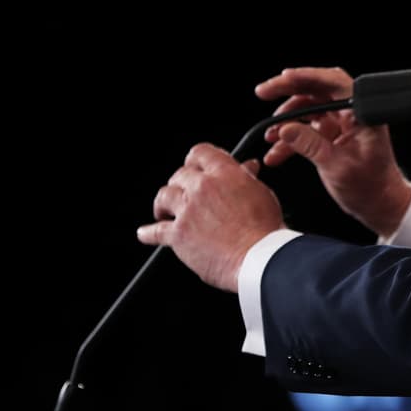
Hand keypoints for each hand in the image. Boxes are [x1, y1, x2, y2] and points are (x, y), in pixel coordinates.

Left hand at [136, 143, 283, 292]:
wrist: (258, 258)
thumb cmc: (266, 230)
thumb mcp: (262, 195)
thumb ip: (248, 179)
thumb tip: (248, 166)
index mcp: (225, 174)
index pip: (200, 153)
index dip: (196, 161)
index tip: (196, 168)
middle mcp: (203, 187)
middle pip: (180, 175)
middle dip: (181, 184)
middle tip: (184, 194)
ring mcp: (188, 210)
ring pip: (164, 196)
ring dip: (163, 203)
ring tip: (164, 211)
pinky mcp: (178, 234)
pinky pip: (155, 231)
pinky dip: (148, 232)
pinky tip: (145, 233)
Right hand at [255, 66, 410, 237]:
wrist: (379, 205)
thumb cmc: (371, 187)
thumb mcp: (338, 167)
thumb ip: (311, 146)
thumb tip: (285, 128)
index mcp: (362, 114)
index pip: (334, 83)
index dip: (307, 76)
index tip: (282, 79)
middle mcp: (352, 113)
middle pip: (317, 90)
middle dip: (289, 91)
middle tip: (264, 92)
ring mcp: (342, 123)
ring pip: (309, 109)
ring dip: (286, 119)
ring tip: (269, 134)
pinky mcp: (333, 136)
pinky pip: (307, 129)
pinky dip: (290, 139)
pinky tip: (275, 152)